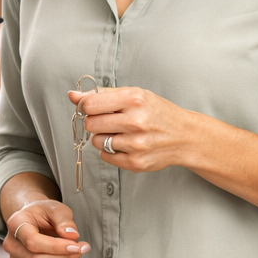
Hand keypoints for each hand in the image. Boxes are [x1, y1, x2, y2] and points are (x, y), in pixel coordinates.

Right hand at [4, 198, 89, 257]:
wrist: (34, 219)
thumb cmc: (45, 213)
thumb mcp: (56, 208)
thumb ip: (64, 220)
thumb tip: (71, 236)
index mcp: (15, 223)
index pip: (33, 242)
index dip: (56, 247)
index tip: (76, 245)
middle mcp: (11, 244)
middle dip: (65, 257)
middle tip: (83, 248)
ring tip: (76, 251)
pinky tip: (66, 257)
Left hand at [70, 86, 207, 172]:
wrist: (185, 136)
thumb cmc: (157, 112)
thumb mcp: (134, 95)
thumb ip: (102, 95)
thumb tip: (73, 95)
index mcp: (134, 99)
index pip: (90, 105)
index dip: (86, 107)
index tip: (92, 108)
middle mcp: (136, 122)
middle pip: (91, 124)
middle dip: (96, 122)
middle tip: (110, 121)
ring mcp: (136, 144)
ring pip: (97, 141)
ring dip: (103, 137)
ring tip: (121, 133)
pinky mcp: (136, 163)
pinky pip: (105, 157)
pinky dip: (111, 151)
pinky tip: (126, 144)